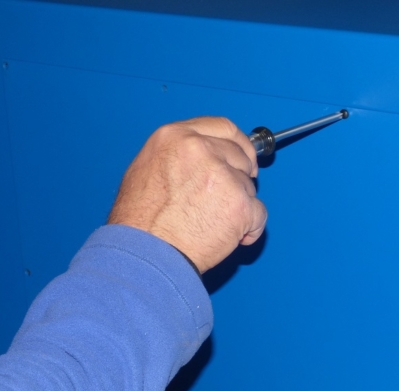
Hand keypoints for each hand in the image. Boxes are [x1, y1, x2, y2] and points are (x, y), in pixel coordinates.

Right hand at [108, 117, 266, 273]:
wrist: (145, 254)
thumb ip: (180, 156)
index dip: (239, 144)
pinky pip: (259, 213)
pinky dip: (250, 228)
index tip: (245, 157)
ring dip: (239, 206)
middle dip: (238, 179)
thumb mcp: (148, 169)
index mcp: (176, 137)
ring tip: (212, 224)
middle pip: (240, 157)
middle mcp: (201, 150)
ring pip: (249, 187)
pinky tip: (229, 236)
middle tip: (224, 201)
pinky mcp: (239, 204)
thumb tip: (204, 156)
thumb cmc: (140, 222)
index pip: (224, 127)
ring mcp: (223, 176)